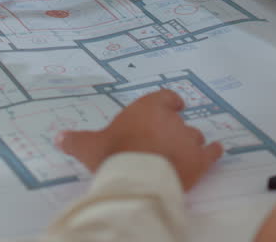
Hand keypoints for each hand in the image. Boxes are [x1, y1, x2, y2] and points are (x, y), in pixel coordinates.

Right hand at [58, 89, 223, 190]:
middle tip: (164, 143)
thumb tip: (58, 137)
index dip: (168, 103)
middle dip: (174, 131)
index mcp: (148, 108)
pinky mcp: (200, 160)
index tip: (171, 106)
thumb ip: (76, 140)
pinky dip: (214, 152)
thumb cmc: (113, 154)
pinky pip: (212, 152)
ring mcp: (188, 139)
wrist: (136, 176)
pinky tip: (217, 151)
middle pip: (179, 122)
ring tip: (181, 154)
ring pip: (194, 137)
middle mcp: (172, 120)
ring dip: (190, 144)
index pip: (166, 98)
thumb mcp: (89, 145)